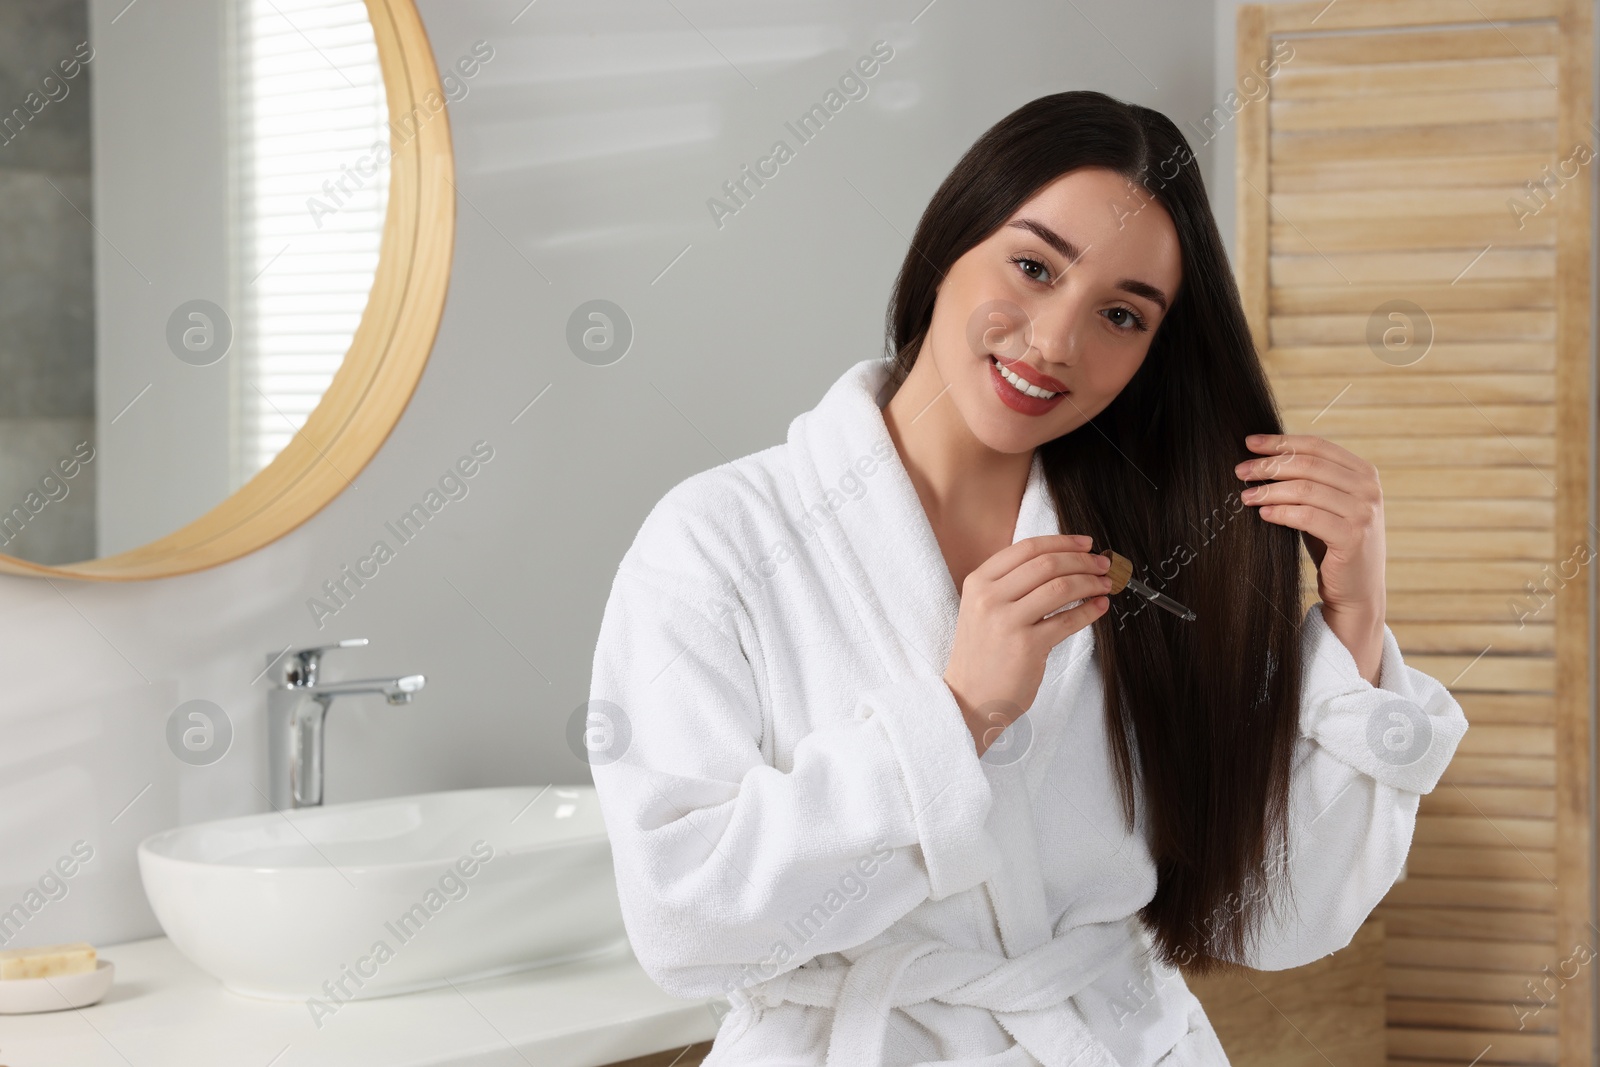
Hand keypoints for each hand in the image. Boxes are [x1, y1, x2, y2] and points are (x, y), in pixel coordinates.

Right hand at [943, 533, 1111, 756]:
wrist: (970, 697)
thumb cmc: (983, 653)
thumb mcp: (982, 609)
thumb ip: (1010, 584)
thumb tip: (1060, 560)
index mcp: (978, 582)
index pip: (1027, 548)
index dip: (1062, 541)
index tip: (1085, 543)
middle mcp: (989, 597)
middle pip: (1047, 564)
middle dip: (1082, 561)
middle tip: (1102, 565)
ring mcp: (1007, 621)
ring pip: (1061, 587)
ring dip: (1090, 583)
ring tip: (1105, 585)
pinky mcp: (1027, 646)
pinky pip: (1068, 620)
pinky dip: (1090, 610)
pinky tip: (1099, 607)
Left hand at [1236, 433, 1386, 682]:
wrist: (1358, 590)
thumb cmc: (1334, 545)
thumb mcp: (1326, 505)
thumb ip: (1309, 481)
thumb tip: (1263, 457)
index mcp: (1364, 473)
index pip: (1317, 446)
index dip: (1281, 442)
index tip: (1250, 443)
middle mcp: (1368, 489)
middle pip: (1308, 464)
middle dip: (1269, 465)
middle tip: (1240, 471)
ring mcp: (1364, 512)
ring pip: (1305, 489)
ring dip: (1270, 490)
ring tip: (1245, 496)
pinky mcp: (1353, 537)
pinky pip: (1307, 516)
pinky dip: (1281, 512)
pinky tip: (1263, 513)